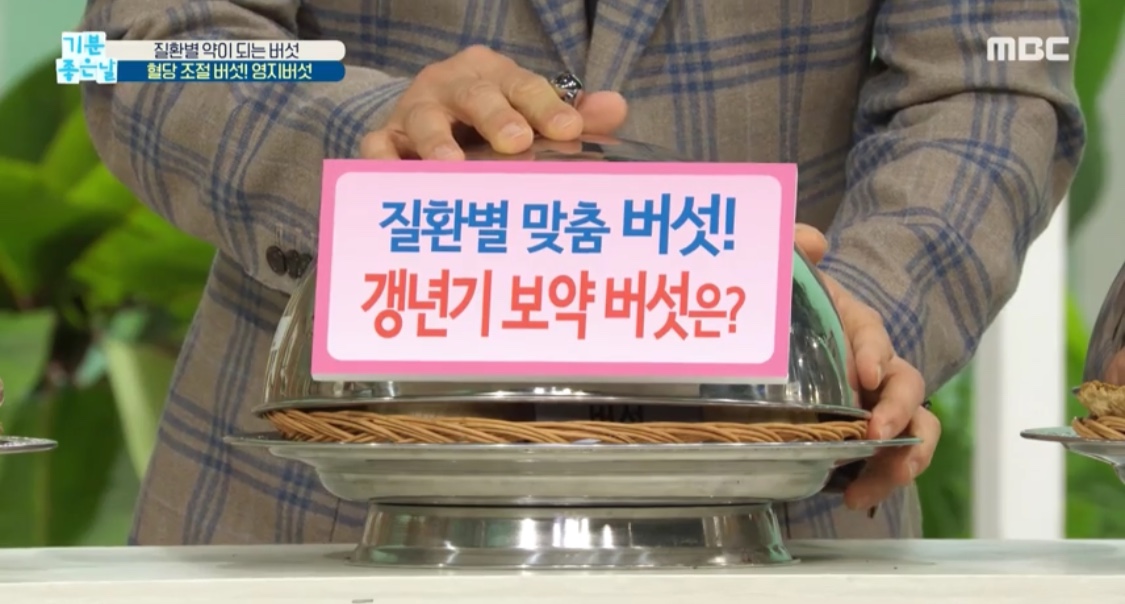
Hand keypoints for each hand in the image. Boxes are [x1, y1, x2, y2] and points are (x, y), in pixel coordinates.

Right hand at [360, 46, 627, 159]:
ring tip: (452, 167)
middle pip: (476, 96)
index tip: (569, 128)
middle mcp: (453, 85)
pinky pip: (377, 148)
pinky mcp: (385, 138)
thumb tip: (616, 108)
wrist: (429, 116)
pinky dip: (381, 163)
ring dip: (438, 144)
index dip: (546, 106)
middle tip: (516, 141)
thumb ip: (575, 114)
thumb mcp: (531, 113)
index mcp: (495, 75)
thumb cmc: (490, 120)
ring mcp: (416, 111)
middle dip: (496, 117)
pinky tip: (394, 181)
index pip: (524, 84)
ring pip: (424, 121)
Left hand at [795, 225, 940, 509]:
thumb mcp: (790, 281)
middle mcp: (880, 370)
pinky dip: (879, 482)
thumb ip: (794, 251)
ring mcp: (879, 408)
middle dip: (898, 413)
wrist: (789, 351)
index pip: (874, 336)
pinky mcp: (869, 441)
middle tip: (877, 433)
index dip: (873, 353)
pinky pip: (891, 462)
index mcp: (859, 329)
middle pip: (908, 388)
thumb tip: (812, 241)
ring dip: (903, 459)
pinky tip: (854, 499)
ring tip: (875, 484)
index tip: (866, 374)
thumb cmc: (795, 314)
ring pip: (916, 431)